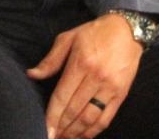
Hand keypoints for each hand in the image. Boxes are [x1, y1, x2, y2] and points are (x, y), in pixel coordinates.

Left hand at [26, 14, 142, 137]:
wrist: (127, 30)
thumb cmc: (94, 32)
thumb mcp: (68, 38)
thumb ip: (50, 59)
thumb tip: (31, 74)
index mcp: (81, 63)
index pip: (63, 96)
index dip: (53, 115)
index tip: (45, 128)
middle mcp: (96, 78)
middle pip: (75, 110)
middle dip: (62, 127)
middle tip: (52, 137)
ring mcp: (110, 88)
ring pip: (91, 117)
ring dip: (77, 132)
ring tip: (65, 138)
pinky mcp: (121, 94)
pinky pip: (107, 117)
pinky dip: (94, 130)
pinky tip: (84, 136)